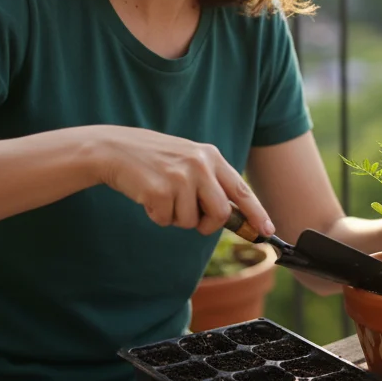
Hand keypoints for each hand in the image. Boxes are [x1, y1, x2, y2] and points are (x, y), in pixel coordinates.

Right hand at [88, 125, 273, 235]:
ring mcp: (180, 177)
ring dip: (175, 217)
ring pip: (190, 222)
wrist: (114, 149)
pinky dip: (156, 215)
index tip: (267, 231)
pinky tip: (147, 195)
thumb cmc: (155, 159)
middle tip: (193, 219)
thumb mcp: (189, 161)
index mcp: (211, 156)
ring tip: (162, 194)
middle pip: (220, 214)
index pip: (242, 190)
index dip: (256, 214)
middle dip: (207, 225)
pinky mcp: (160, 190)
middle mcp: (200, 165)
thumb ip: (212, 183)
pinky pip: (166, 220)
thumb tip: (235, 218)